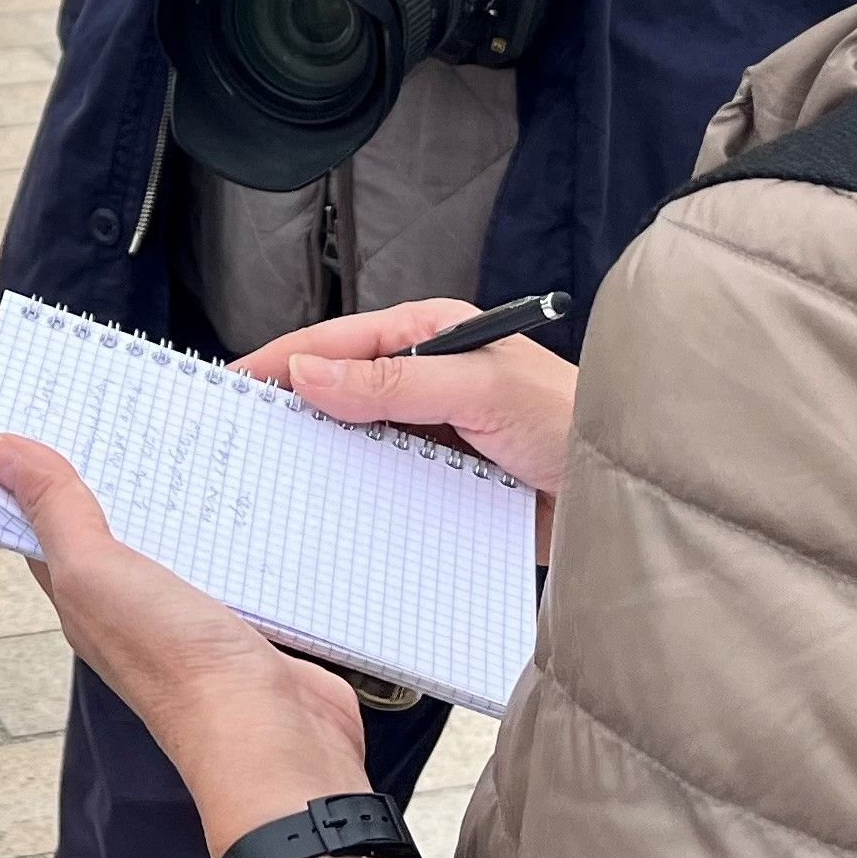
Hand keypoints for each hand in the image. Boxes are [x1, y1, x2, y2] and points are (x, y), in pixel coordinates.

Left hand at [0, 437, 373, 857]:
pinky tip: (253, 489)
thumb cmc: (178, 667)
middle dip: (121, 467)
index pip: (47, 524)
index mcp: (84, 597)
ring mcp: (194, 613)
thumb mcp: (97, 572)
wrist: (274, 737)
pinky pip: (237, 558)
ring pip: (180, 537)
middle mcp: (134, 607)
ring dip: (183, 491)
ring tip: (195, 426)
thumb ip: (55, 512)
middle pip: (117, 524)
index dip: (40, 469)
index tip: (50, 408)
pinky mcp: (249, 618)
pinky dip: (237, 523)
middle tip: (132, 401)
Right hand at [242, 299, 576, 557]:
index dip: (282, 362)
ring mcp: (430, 436)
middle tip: (238, 442)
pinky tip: (327, 520)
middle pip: (338, 394)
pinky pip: (384, 490)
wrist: (623, 501)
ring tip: (267, 485)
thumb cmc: (571, 423)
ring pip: (356, 445)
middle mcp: (424, 382)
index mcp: (429, 337)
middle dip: (292, 414)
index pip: (338, 343)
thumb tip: (310, 373)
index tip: (232, 387)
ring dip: (321, 464)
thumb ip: (395, 383)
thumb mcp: (481, 391)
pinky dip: (356, 502)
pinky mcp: (440, 486)